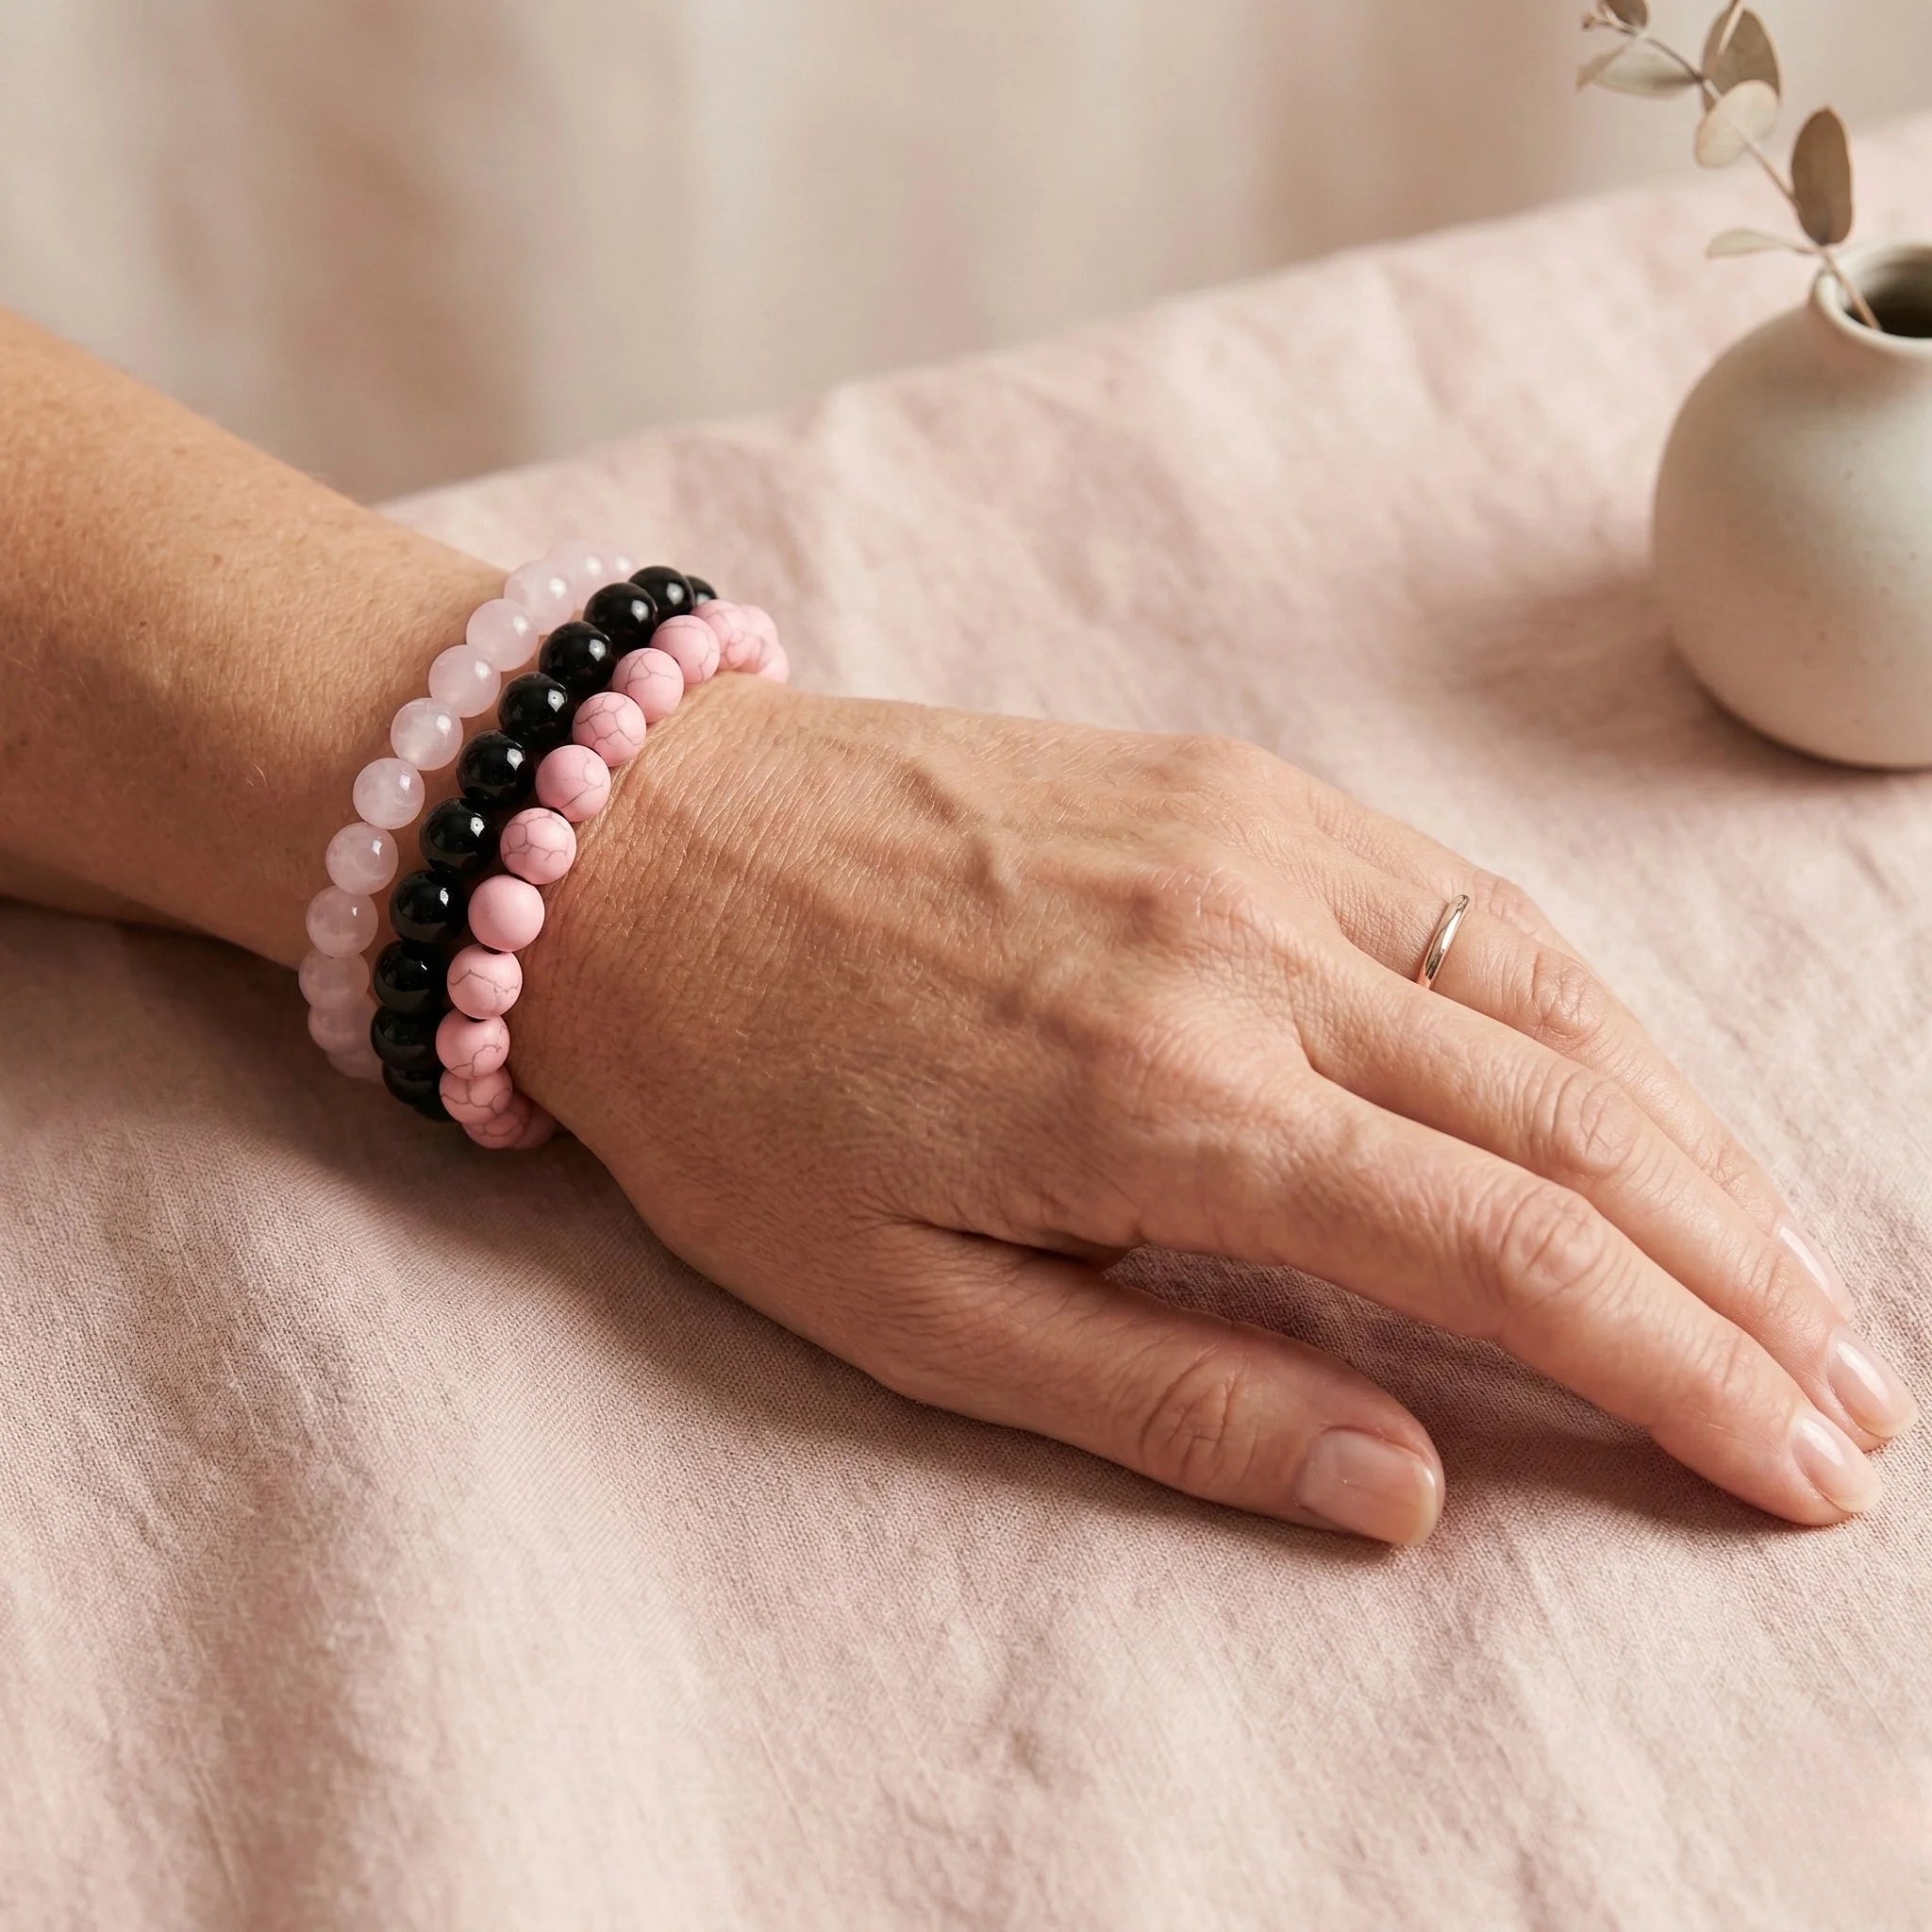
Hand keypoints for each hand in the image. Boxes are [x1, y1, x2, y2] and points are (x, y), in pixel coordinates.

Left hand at [516, 678, 1915, 1543]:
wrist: (637, 845)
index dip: (1679, 1375)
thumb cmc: (738, 1092)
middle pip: (1569, 1126)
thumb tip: (1397, 1484)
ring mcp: (1250, 838)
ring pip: (1548, 998)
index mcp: (1162, 1101)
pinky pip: (1463, 897)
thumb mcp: (900, 1302)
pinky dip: (1581, 1008)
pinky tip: (1635, 1086)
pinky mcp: (1231, 781)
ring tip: (1788, 1269)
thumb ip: (1164, 1394)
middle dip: (1736, 1278)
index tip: (1797, 1468)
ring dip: (1695, 1141)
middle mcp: (1245, 948)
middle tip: (1848, 1399)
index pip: (1503, 1255)